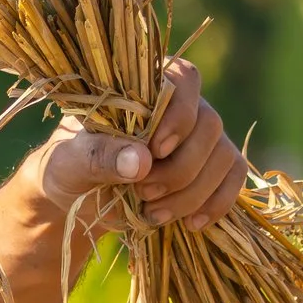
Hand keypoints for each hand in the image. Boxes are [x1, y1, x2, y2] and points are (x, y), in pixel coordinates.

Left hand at [24, 58, 245, 243]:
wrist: (76, 200)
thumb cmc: (68, 167)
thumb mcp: (71, 161)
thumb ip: (100, 156)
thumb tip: (142, 160)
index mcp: (145, 87)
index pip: (183, 79)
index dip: (179, 114)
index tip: (157, 149)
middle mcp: (180, 106)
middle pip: (209, 124)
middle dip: (180, 168)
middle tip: (143, 192)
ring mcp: (200, 137)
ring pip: (223, 156)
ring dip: (193, 191)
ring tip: (153, 213)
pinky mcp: (210, 167)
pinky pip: (233, 177)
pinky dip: (217, 202)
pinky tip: (191, 223)